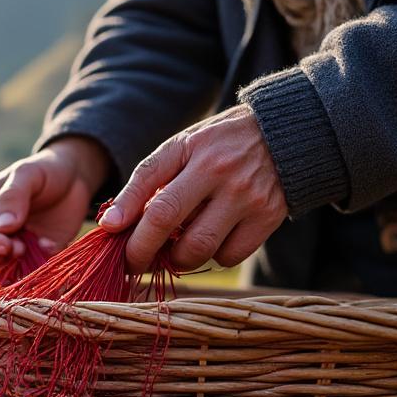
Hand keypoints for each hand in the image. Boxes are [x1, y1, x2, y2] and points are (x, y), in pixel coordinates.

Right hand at [0, 136, 109, 268]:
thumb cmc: (45, 170)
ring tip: (33, 248)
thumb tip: (1, 228)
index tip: (4, 243)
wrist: (74, 180)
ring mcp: (7, 246)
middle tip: (21, 248)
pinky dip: (34, 268)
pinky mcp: (28, 258)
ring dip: (12, 266)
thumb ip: (12, 197)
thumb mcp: (28, 173)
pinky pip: (22, 273)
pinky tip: (49, 247)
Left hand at [99, 104, 286, 272]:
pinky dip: (214, 257)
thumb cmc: (219, 146)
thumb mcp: (183, 148)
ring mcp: (247, 196)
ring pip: (198, 248)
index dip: (124, 214)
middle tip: (133, 262)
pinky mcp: (269, 217)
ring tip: (174, 250)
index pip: (148, 182)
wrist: (287, 134)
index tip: (109, 234)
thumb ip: (147, 181)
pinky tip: (213, 240)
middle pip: (168, 221)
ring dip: (178, 259)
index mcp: (192, 149)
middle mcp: (219, 171)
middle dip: (142, 250)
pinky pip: (229, 256)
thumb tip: (112, 223)